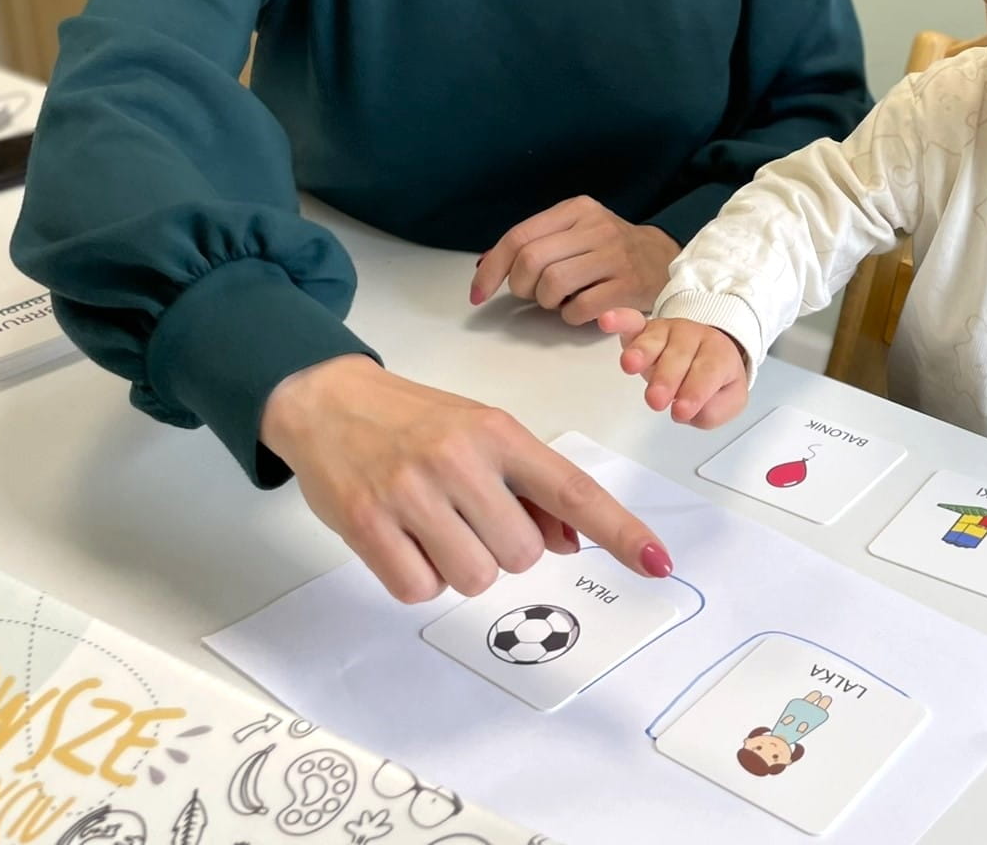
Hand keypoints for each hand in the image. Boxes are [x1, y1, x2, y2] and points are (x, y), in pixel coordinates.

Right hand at [260, 354, 672, 602]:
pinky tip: (403, 540)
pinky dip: (417, 577)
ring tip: (433, 526)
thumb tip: (574, 541)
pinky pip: (419, 588)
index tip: (658, 562)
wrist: (327, 399)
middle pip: (522, 554)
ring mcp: (411, 490)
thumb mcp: (480, 434)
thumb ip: (529, 486)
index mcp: (499, 432)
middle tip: (468, 516)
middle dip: (503, 548)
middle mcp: (460, 458)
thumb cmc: (415, 421)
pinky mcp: (367, 522)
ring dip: (460, 567)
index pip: (572, 489)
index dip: (620, 530)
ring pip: (475, 577)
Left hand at [470, 196, 678, 325]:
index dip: (492, 268)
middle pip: (531, 260)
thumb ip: (533, 243)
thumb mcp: (573, 232)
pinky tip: (580, 308)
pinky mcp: (627, 286)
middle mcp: (595, 227)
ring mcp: (614, 256)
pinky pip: (578, 309)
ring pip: (552, 284)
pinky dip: (570, 316)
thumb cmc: (607, 249)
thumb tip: (483, 265)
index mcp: (576, 210)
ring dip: (546, 302)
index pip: (519, 236)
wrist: (662, 259)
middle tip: (532, 294)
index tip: (479, 293)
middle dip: (521, 286)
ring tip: (559, 300)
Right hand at [597, 308, 748, 427]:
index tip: (680, 411)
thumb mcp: (728, 400)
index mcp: (718, 354)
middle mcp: (693, 338)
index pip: (709, 371)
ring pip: (654, 341)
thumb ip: (715, 410)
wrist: (707, 348)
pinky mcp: (644, 329)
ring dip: (641, 352)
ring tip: (630, 366)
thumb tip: (692, 413)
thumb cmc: (713, 378)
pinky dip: (619, 320)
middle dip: (666, 378)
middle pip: (679, 356)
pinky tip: (607, 321)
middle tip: (656, 401)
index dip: (695, 391)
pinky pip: (631, 321)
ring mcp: (667, 331)